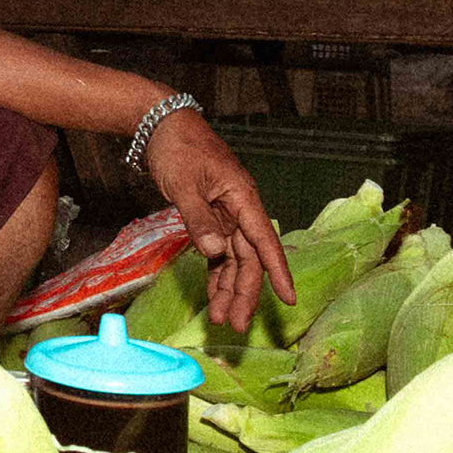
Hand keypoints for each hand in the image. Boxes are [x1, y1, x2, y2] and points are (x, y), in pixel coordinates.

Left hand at [145, 110, 292, 334]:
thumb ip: (199, 218)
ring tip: (221, 320)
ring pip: (235, 260)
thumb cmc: (177, 148)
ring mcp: (227, 215)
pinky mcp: (211, 218)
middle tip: (234, 325)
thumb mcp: (184, 183)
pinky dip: (216, 274)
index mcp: (243, 197)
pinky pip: (219, 252)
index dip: (278, 272)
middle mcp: (240, 209)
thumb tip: (216, 252)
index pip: (265, 241)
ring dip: (229, 289)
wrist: (163, 127)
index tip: (289, 300)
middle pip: (249, 259)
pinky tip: (213, 297)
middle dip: (244, 293)